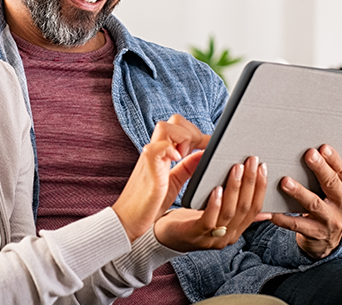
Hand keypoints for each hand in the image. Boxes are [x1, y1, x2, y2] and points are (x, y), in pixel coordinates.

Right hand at [112, 115, 208, 239]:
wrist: (128, 220)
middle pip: (174, 121)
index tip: (212, 145)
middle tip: (199, 151)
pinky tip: (177, 159)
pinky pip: (156, 148)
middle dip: (192, 132)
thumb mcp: (174, 182)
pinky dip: (169, 149)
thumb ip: (187, 167)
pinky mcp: (147, 168)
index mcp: (162, 153)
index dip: (197, 133)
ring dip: (182, 138)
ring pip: (165, 127)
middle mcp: (155, 151)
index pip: (180, 127)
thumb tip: (203, 154)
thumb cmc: (149, 203)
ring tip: (184, 157)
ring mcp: (150, 157)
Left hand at [154, 156, 269, 251]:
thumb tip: (265, 209)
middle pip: (245, 208)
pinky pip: (209, 220)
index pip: (255, 208)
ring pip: (229, 212)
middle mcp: (227, 236)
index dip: (260, 187)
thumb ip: (238, 211)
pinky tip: (216, 189)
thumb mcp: (218, 215)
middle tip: (252, 161)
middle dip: (250, 182)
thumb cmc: (191, 221)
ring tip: (236, 169)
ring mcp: (212, 238)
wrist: (164, 236)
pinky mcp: (195, 234)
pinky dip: (215, 203)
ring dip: (235, 188)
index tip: (262, 167)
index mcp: (235, 230)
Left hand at [270, 144, 341, 259]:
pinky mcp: (316, 234)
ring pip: (314, 204)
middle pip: (332, 185)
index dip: (334, 160)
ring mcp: (332, 222)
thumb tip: (313, 150)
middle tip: (309, 155)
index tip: (323, 147)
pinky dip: (284, 218)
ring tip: (285, 181)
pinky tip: (273, 211)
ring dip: (299, 192)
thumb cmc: (330, 206)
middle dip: (320, 169)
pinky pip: (297, 224)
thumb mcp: (338, 192)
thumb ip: (330, 174)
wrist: (328, 239)